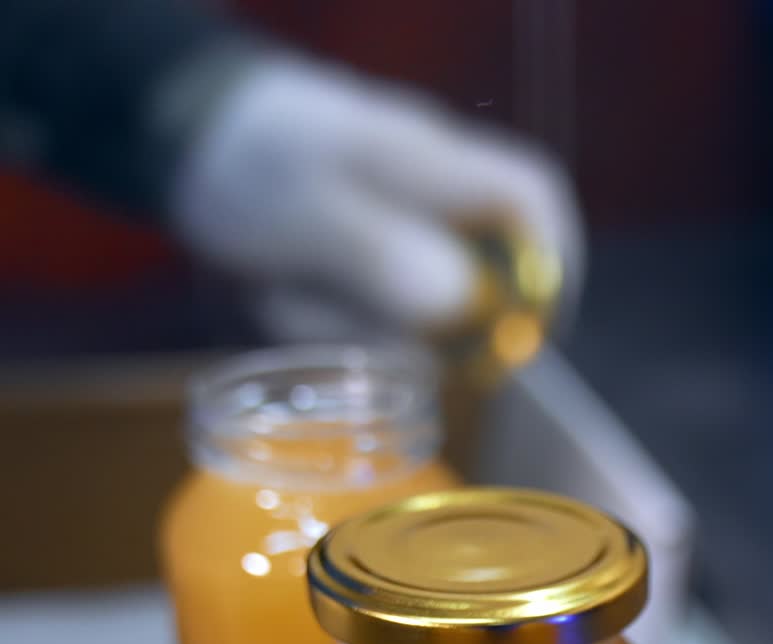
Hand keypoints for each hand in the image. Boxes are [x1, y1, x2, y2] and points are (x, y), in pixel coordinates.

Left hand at [170, 56, 584, 341]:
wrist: (176, 136)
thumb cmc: (246, 160)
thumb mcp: (307, 205)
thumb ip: (383, 251)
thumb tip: (463, 306)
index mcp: (434, 165)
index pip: (535, 202)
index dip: (553, 270)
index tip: (530, 335)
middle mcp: (432, 201)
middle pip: (484, 284)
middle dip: (424, 330)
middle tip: (360, 335)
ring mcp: (398, 233)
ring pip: (420, 316)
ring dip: (357, 329)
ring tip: (289, 295)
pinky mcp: (364, 263)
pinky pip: (371, 321)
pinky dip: (329, 325)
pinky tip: (283, 296)